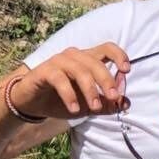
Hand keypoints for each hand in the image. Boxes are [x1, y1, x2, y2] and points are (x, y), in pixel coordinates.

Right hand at [9, 43, 130, 119]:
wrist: (32, 104)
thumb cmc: (62, 100)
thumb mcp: (88, 105)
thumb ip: (107, 104)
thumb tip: (125, 103)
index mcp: (88, 59)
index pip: (107, 49)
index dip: (119, 56)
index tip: (126, 71)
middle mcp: (74, 56)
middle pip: (95, 62)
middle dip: (107, 80)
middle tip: (113, 97)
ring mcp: (59, 61)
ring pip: (80, 70)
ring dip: (90, 90)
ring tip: (94, 108)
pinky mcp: (44, 71)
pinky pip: (60, 80)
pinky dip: (70, 95)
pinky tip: (74, 109)